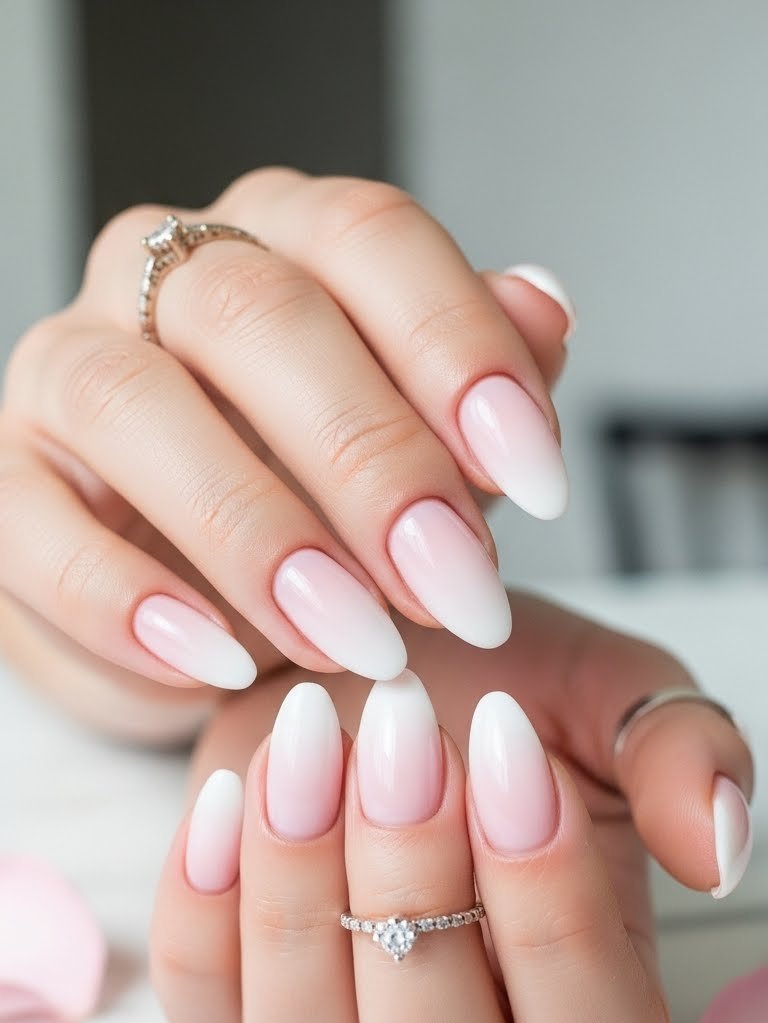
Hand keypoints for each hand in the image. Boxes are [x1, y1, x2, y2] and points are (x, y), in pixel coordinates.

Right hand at [0, 169, 570, 734]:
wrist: (183, 594)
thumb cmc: (311, 502)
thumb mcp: (419, 450)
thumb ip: (475, 386)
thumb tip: (541, 314)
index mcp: (283, 242)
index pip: (370, 239)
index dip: (458, 348)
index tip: (538, 476)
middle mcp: (164, 278)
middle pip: (259, 315)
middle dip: (370, 457)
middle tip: (451, 583)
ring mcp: (69, 371)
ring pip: (137, 406)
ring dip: (257, 534)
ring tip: (351, 639)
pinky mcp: (6, 480)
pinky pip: (39, 528)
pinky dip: (132, 605)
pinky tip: (220, 662)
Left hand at [149, 595, 752, 1022]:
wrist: (370, 647)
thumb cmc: (499, 682)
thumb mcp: (607, 691)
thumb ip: (679, 758)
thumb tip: (717, 845)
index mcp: (581, 991)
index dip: (553, 917)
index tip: (508, 749)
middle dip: (413, 895)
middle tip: (401, 734)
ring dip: (300, 896)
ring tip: (305, 741)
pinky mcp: (227, 989)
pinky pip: (200, 1005)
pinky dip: (200, 902)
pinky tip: (232, 783)